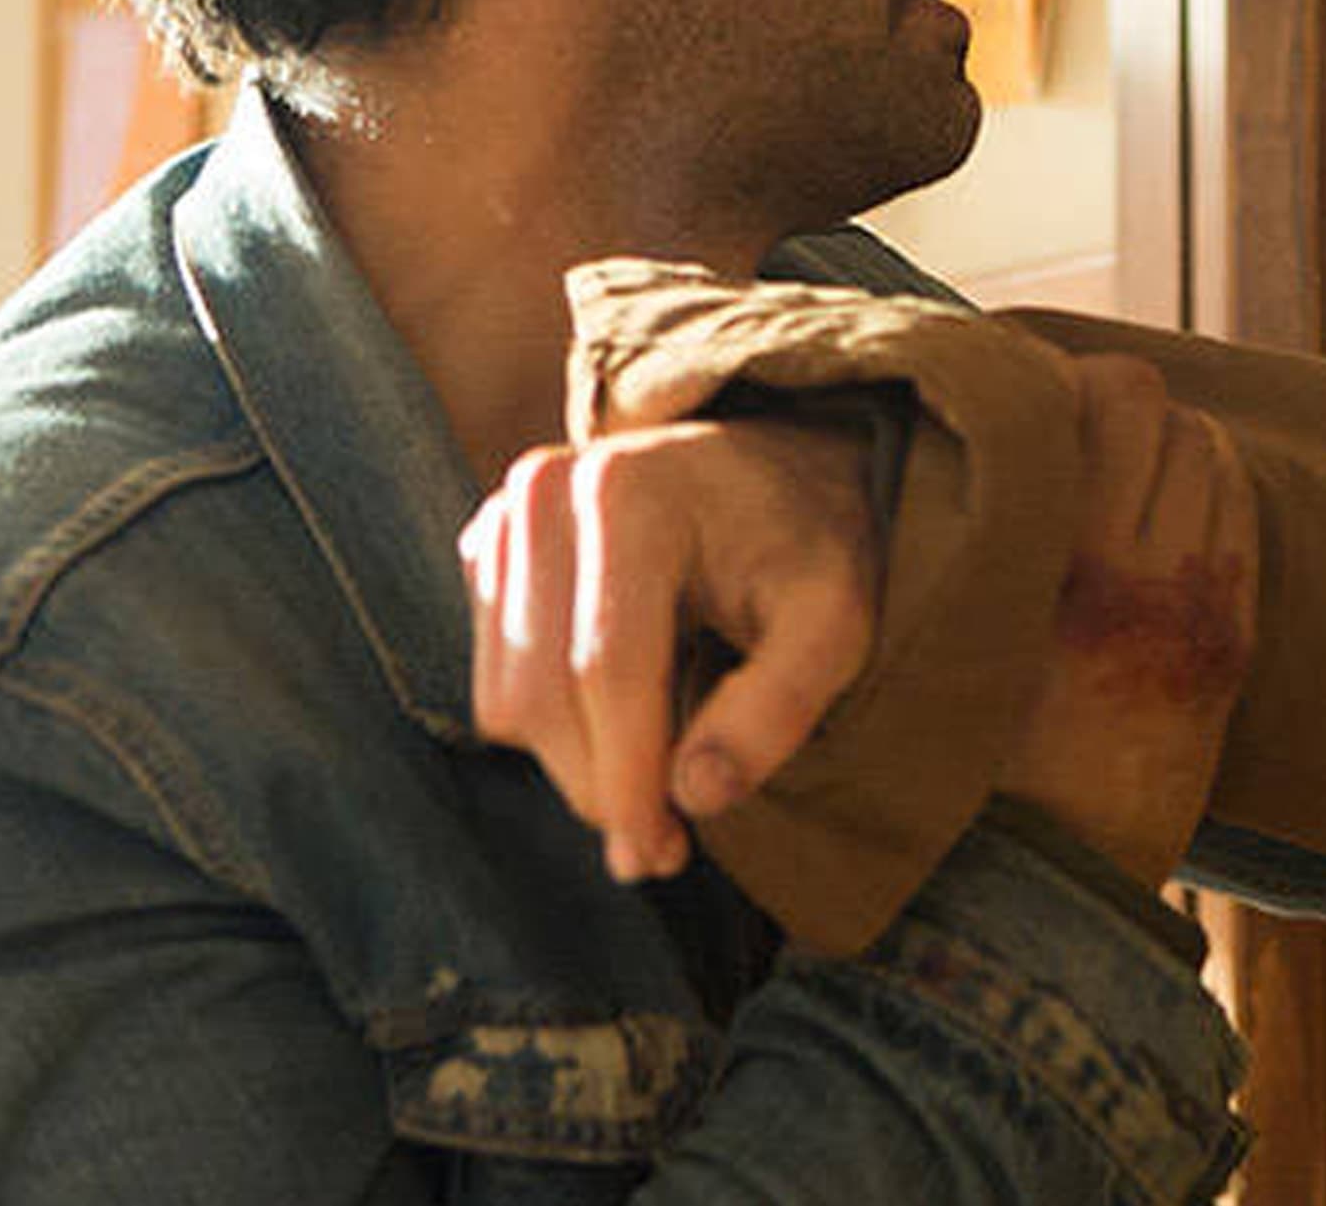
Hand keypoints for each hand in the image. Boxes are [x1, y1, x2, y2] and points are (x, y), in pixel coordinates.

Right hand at [461, 417, 881, 883]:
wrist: (778, 466)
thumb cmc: (811, 546)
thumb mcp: (835, 620)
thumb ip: (777, 706)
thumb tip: (696, 796)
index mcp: (632, 496)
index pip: (607, 670)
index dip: (627, 779)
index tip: (656, 858)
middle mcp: (548, 494)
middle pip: (542, 693)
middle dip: (600, 786)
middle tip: (664, 844)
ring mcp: (506, 517)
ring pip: (505, 698)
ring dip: (574, 764)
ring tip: (654, 784)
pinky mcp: (490, 549)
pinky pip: (496, 676)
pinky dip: (551, 726)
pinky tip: (622, 723)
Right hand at [1004, 354, 1260, 885]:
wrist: (1039, 890)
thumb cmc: (953, 765)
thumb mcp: (939, 641)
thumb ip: (964, 544)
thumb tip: (966, 453)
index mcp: (1050, 562)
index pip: (1098, 397)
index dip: (1066, 378)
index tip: (1031, 393)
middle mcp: (1133, 570)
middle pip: (1157, 406)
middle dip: (1122, 403)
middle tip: (1081, 425)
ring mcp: (1194, 605)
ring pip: (1209, 453)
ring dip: (1171, 446)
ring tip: (1124, 474)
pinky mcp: (1230, 645)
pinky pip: (1240, 519)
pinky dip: (1211, 496)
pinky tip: (1167, 520)